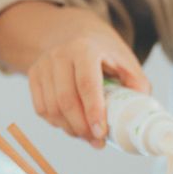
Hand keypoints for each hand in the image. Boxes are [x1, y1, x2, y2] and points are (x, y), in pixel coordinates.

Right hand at [0, 2, 150, 147]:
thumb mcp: (125, 60)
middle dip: (82, 127)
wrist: (73, 31)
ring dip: (70, 129)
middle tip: (98, 141)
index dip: (93, 111)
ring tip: (87, 136)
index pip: (86, 84)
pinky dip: (56, 123)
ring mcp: (43, 65)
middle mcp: (60, 55)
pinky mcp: (33, 75)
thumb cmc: (103, 51)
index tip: (101, 132)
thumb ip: (137, 83)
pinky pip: (41, 108)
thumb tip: (139, 111)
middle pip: (66, 100)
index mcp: (85, 49)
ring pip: (51, 108)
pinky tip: (72, 125)